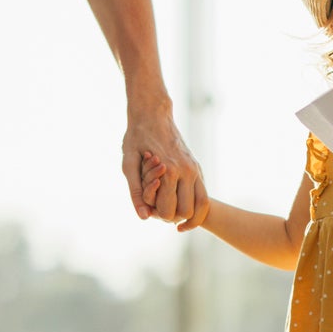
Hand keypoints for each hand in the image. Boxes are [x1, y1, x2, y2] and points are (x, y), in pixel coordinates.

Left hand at [125, 106, 204, 224]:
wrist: (154, 114)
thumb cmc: (137, 138)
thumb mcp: (128, 164)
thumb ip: (135, 191)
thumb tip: (143, 217)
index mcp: (169, 172)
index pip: (168, 211)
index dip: (156, 215)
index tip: (147, 208)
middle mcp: (187, 171)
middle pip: (186, 212)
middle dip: (171, 216)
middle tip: (157, 209)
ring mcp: (195, 169)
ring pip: (201, 206)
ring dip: (187, 214)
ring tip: (170, 210)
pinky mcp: (198, 168)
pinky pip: (204, 195)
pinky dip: (194, 206)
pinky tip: (179, 205)